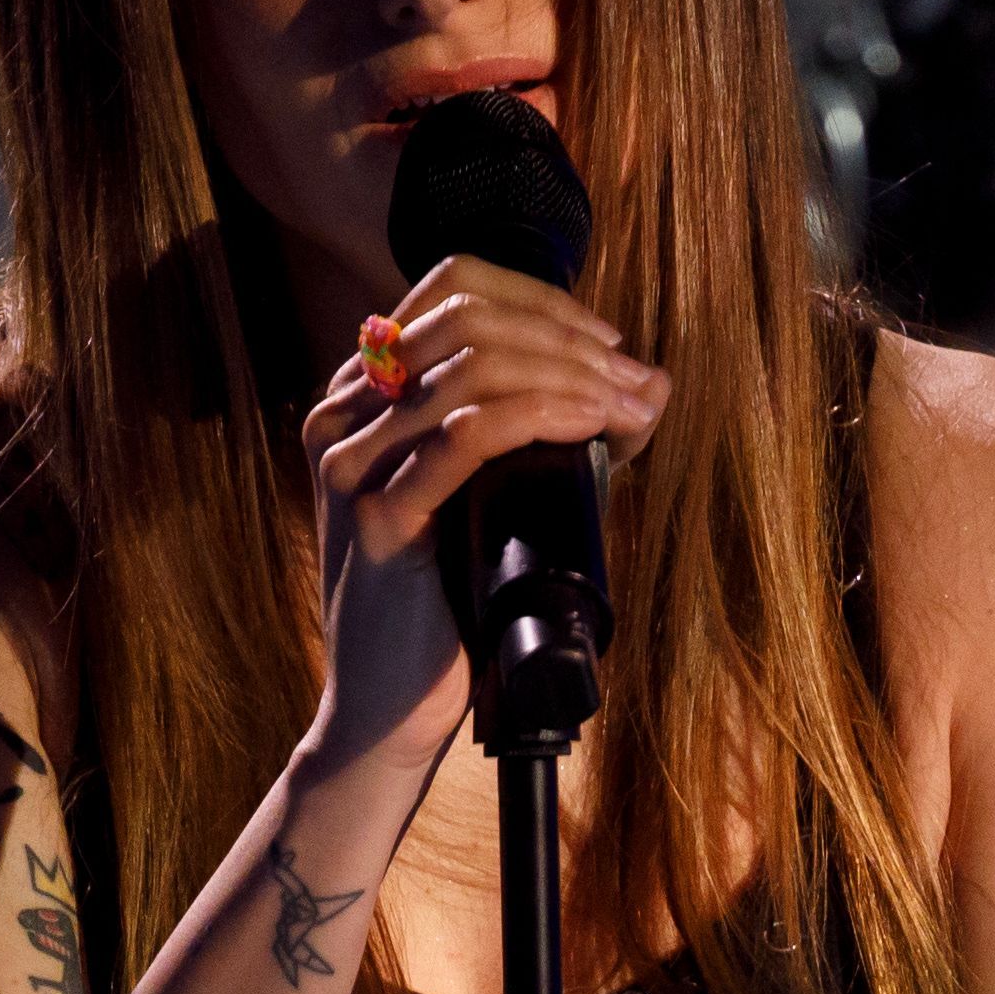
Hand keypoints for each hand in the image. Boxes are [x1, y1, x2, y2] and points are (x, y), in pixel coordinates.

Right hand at [300, 259, 669, 767]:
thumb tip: (650, 382)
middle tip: (635, 380)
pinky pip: (469, 433)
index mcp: (363, 394)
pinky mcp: (379, 516)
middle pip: (466, 317)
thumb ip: (552, 431)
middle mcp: (344, 414)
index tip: (609, 346)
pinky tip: (592, 424)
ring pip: (473, 366)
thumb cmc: (452, 601)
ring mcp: (352, 462)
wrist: (392, 706)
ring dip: (572, 375)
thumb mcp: (497, 494)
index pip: (451, 287)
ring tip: (630, 405)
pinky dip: (545, 414)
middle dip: (568, 339)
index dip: (542, 301)